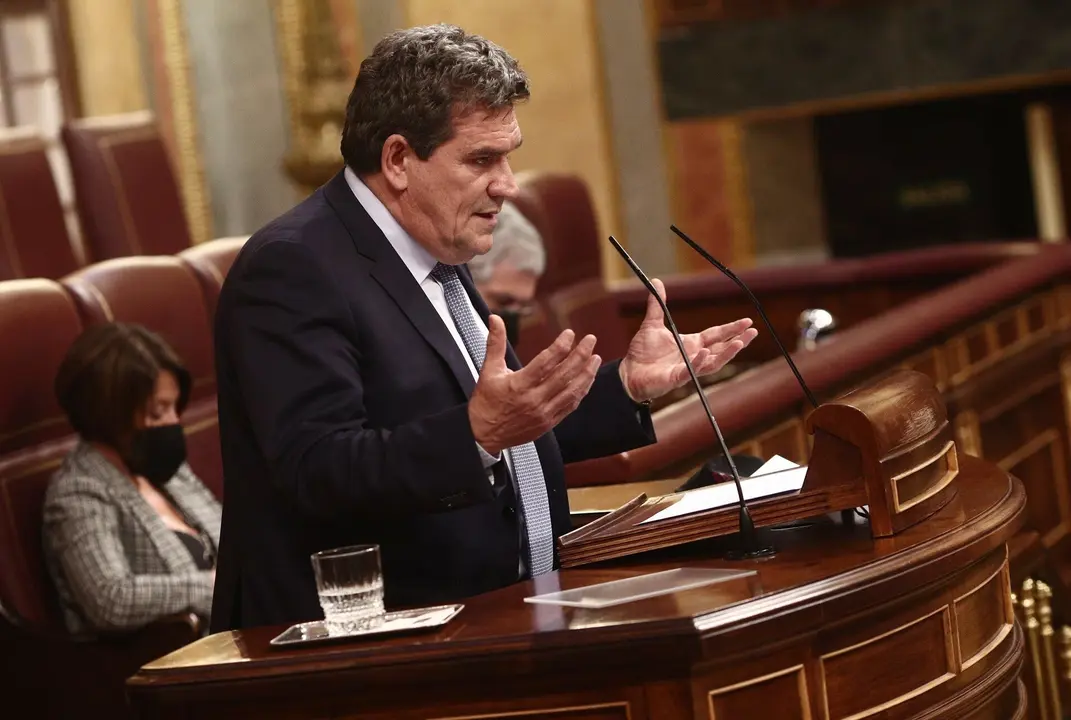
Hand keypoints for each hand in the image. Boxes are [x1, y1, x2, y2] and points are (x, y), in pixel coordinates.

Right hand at [469, 316, 600, 455]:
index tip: (570, 334)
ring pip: (572, 391)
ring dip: (586, 373)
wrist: (483, 435)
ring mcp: (543, 413)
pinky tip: (587, 379)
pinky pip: (570, 406)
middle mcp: (533, 399)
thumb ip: (495, 343)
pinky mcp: (548, 423)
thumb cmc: (486, 402)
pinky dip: (581, 391)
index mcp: (519, 385)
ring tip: (595, 358)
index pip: (546, 362)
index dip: (560, 346)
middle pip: (563, 375)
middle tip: (590, 340)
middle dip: (580, 355)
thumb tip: (494, 319)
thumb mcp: (488, 370)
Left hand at [619, 278, 756, 401]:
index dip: (731, 329)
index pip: (716, 335)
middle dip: (738, 340)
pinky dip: (698, 362)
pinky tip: (705, 353)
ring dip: (726, 353)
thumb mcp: (652, 324)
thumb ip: (657, 304)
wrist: (629, 372)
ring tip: (740, 343)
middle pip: (721, 349)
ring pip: (712, 362)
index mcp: (691, 343)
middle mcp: (693, 356)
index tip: (748, 322)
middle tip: (753, 332)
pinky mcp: (677, 378)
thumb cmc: (642, 352)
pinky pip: (691, 371)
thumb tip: (656, 282)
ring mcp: (687, 368)